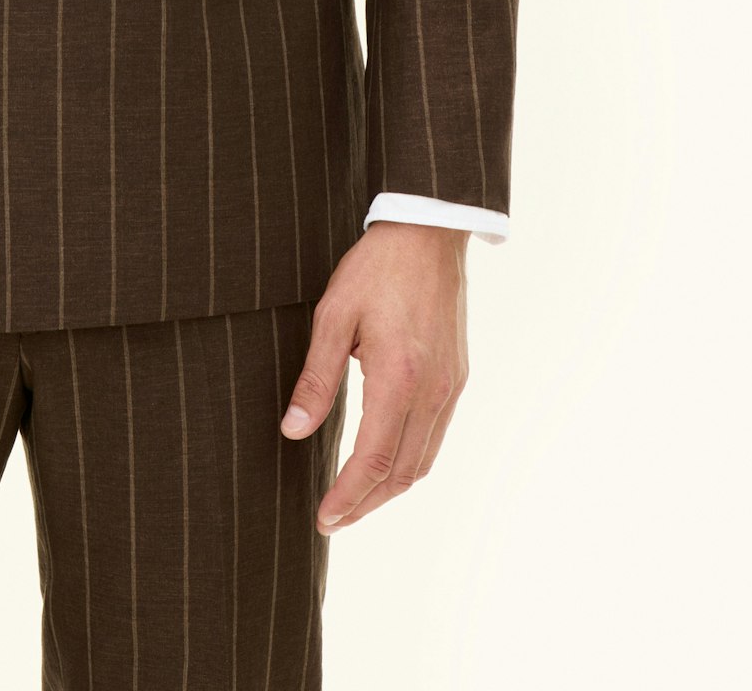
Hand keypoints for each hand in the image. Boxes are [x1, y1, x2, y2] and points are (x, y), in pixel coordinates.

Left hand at [280, 222, 468, 532]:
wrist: (428, 233)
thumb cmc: (375, 268)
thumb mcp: (334, 315)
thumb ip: (316, 378)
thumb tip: (294, 431)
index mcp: (400, 378)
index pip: (374, 460)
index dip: (348, 496)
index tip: (324, 518)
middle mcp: (433, 391)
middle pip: (403, 473)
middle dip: (366, 504)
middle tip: (333, 519)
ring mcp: (451, 386)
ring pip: (424, 460)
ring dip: (390, 488)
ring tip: (355, 499)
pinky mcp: (457, 377)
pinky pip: (436, 436)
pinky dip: (410, 461)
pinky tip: (386, 460)